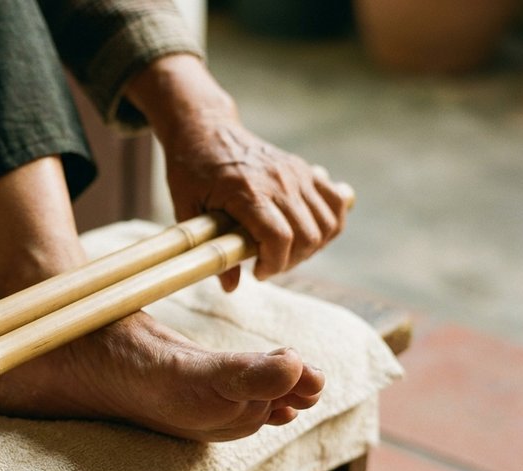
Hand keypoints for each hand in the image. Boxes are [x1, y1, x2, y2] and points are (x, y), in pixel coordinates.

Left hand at [163, 116, 347, 290]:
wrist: (206, 130)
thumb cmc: (190, 170)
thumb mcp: (187, 210)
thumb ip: (209, 249)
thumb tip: (231, 288)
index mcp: (247, 191)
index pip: (279, 237)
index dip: (274, 264)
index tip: (257, 273)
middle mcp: (279, 181)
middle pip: (308, 235)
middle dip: (290, 261)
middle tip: (267, 265)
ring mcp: (296, 173)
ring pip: (328, 222)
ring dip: (312, 247)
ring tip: (285, 251)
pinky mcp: (305, 169)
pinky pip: (335, 202)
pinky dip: (330, 224)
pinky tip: (308, 233)